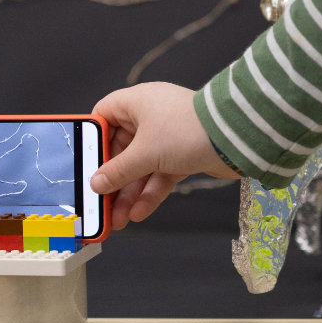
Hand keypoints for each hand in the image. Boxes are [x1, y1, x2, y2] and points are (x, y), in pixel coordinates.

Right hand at [91, 83, 237, 228]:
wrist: (236, 138)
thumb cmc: (187, 131)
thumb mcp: (145, 153)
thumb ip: (118, 171)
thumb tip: (96, 183)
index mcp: (136, 103)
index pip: (104, 115)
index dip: (94, 139)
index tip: (85, 163)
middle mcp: (150, 117)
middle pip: (122, 149)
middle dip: (113, 179)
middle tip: (102, 204)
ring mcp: (168, 137)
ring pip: (141, 167)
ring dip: (130, 193)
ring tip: (119, 219)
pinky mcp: (183, 155)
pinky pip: (160, 175)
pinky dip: (150, 193)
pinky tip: (140, 212)